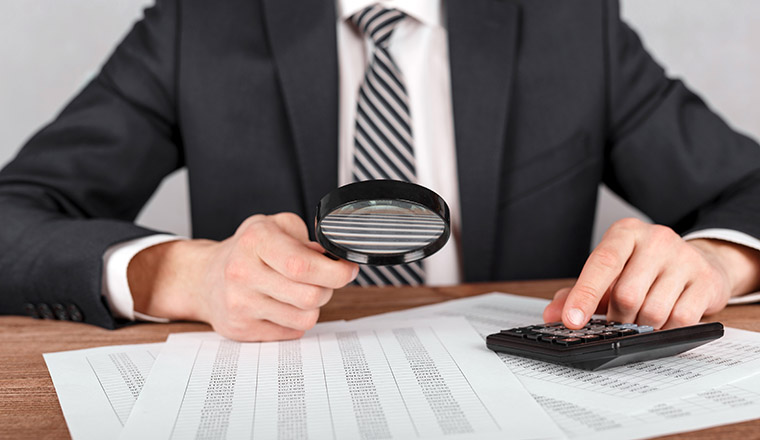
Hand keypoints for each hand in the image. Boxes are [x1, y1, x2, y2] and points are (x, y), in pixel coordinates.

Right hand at [128, 213, 358, 340]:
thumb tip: (332, 260)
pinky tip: (281, 305)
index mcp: (255, 240)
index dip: (335, 271)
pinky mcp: (241, 329)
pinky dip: (295, 319)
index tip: (348, 270)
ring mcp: (239, 304)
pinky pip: (291, 332)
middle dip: (328, 288)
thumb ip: (306, 238)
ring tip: (299, 291)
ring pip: (305, 318)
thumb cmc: (247, 249)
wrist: (203, 277)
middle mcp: (243, 272)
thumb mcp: (275, 226)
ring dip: (313, 306)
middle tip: (322, 279)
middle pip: (311, 296)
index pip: (303, 265)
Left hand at [543, 218, 759, 329]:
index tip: (571, 321)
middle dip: (617, 318)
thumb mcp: (609, 275)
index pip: (602, 263)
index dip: (584, 295)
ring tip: (642, 318)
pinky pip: (680, 320)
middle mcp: (656, 239)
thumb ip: (577, 292)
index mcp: (625, 233)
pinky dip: (666, 330)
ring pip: (653, 311)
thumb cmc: (643, 269)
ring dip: (641, 326)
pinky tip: (664, 320)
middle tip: (618, 320)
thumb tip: (553, 314)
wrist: (698, 262)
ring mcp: (684, 258)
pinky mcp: (706, 281)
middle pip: (627, 295)